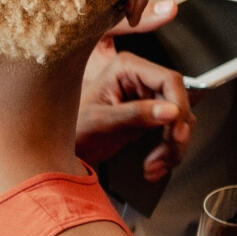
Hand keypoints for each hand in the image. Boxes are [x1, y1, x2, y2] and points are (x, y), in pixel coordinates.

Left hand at [75, 3, 192, 179]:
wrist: (57, 147)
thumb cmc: (69, 127)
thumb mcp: (102, 121)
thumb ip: (136, 114)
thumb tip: (172, 111)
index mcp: (126, 67)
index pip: (170, 79)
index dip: (179, 105)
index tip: (176, 131)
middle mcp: (139, 79)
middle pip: (179, 103)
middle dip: (175, 134)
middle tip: (164, 156)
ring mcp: (145, 98)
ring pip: (179, 121)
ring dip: (172, 148)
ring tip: (153, 166)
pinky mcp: (148, 117)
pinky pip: (171, 134)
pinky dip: (167, 153)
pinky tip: (152, 167)